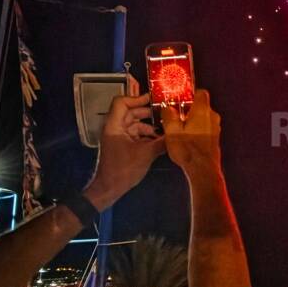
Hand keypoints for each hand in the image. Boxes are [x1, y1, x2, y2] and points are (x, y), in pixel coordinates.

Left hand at [84, 93, 165, 209]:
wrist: (109, 188)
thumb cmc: (123, 169)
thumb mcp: (145, 154)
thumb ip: (162, 142)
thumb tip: (178, 134)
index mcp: (114, 125)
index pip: (121, 102)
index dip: (136, 98)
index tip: (152, 99)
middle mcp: (115, 128)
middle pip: (130, 112)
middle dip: (147, 113)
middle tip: (164, 113)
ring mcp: (118, 137)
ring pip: (134, 124)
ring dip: (149, 126)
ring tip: (165, 129)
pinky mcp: (122, 146)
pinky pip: (135, 135)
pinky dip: (146, 135)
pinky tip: (159, 140)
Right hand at [161, 89, 221, 179]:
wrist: (203, 169)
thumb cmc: (189, 150)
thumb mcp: (172, 131)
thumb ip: (169, 116)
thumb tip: (168, 108)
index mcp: (202, 111)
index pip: (201, 93)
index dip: (190, 94)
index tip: (179, 98)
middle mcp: (212, 117)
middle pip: (201, 106)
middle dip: (188, 109)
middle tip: (175, 116)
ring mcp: (215, 128)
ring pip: (203, 117)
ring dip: (192, 120)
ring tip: (179, 129)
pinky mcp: (215, 138)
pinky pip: (205, 128)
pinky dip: (197, 129)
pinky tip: (187, 138)